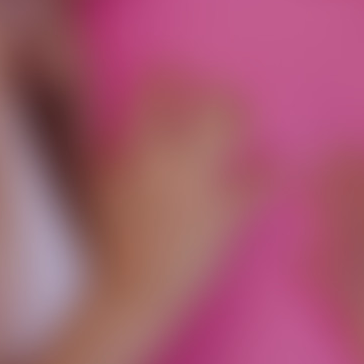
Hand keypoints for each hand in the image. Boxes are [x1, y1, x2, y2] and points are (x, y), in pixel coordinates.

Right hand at [93, 82, 254, 329]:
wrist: (125, 290)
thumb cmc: (101, 237)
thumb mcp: (95, 183)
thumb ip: (108, 145)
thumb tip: (115, 119)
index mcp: (138, 149)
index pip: (159, 91)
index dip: (168, 76)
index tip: (171, 73)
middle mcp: (175, 160)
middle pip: (208, 102)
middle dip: (216, 90)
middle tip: (218, 89)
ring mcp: (205, 187)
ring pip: (236, 129)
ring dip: (241, 118)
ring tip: (244, 117)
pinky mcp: (228, 217)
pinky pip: (258, 182)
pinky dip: (264, 170)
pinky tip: (268, 165)